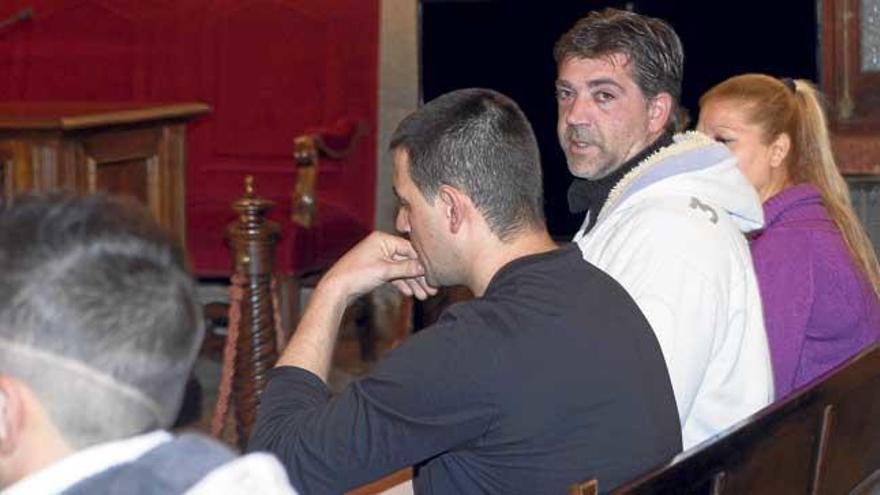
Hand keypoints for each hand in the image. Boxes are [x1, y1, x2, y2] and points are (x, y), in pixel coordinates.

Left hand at [321, 231, 436, 303]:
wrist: (336, 289)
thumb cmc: (356, 275)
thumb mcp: (385, 270)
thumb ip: (407, 268)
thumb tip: (424, 267)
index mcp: (383, 239)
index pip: (409, 248)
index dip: (422, 262)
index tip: (434, 274)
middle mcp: (381, 246)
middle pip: (406, 260)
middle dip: (419, 276)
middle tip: (432, 289)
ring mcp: (378, 258)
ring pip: (401, 270)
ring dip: (412, 282)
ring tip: (423, 296)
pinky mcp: (375, 269)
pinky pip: (393, 275)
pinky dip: (401, 283)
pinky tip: (410, 293)